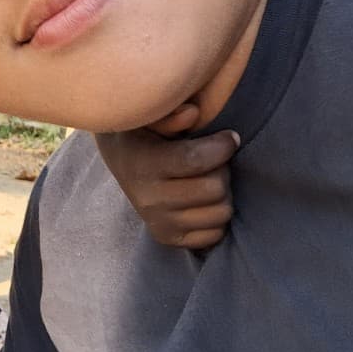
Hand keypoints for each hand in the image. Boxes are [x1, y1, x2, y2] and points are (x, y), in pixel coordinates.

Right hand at [94, 126, 239, 249]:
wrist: (121, 160)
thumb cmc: (146, 132)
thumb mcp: (152, 117)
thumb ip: (171, 114)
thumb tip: (193, 113)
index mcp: (142, 164)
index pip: (195, 160)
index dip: (223, 147)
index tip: (231, 137)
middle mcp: (148, 199)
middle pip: (214, 189)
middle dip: (223, 170)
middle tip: (216, 159)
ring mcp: (158, 223)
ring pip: (220, 213)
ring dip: (223, 194)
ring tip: (209, 178)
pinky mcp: (168, 239)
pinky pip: (215, 234)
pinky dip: (216, 217)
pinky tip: (204, 200)